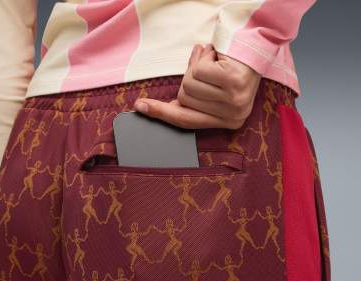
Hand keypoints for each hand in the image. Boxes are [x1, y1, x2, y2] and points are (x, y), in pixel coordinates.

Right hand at [133, 43, 261, 129]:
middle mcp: (234, 116)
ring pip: (189, 84)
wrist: (259, 41)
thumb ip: (194, 99)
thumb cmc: (234, 64)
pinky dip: (204, 56)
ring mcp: (235, 101)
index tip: (140, 107)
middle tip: (207, 66)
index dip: (161, 113)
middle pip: (185, 99)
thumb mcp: (214, 87)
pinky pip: (199, 71)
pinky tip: (218, 55)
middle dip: (190, 78)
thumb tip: (170, 107)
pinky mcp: (233, 83)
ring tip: (215, 59)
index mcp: (229, 121)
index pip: (187, 121)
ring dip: (198, 65)